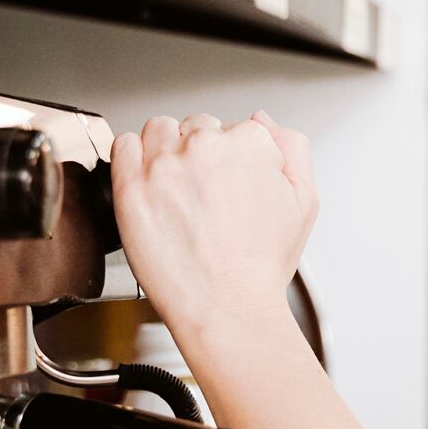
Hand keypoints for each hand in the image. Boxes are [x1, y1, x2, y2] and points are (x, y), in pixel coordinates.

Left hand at [111, 112, 317, 336]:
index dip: (234, 158)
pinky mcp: (132, 185)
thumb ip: (292, 149)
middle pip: (198, 127)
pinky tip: (147, 182)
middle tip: (204, 192)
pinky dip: (132, 156)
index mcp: (251, 143)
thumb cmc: (261, 265)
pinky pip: (123, 145)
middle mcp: (206, 145)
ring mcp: (165, 163)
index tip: (230, 183)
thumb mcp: (304, 202)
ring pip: (160, 129)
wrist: (227, 306)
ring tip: (175, 187)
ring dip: (166, 149)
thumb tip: (265, 122)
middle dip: (201, 153)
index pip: (237, 128)